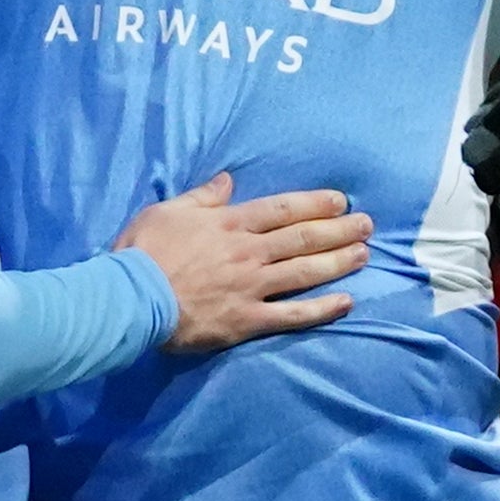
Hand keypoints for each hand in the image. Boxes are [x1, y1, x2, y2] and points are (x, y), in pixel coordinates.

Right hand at [116, 175, 373, 349]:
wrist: (132, 297)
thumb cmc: (144, 251)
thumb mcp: (168, 211)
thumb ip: (202, 197)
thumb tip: (227, 181)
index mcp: (230, 223)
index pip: (283, 209)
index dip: (316, 203)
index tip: (340, 201)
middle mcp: (250, 252)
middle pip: (304, 237)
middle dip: (339, 229)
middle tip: (367, 225)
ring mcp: (252, 286)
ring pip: (305, 271)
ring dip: (338, 261)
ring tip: (364, 254)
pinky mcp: (248, 319)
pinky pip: (292, 314)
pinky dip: (321, 309)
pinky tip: (346, 302)